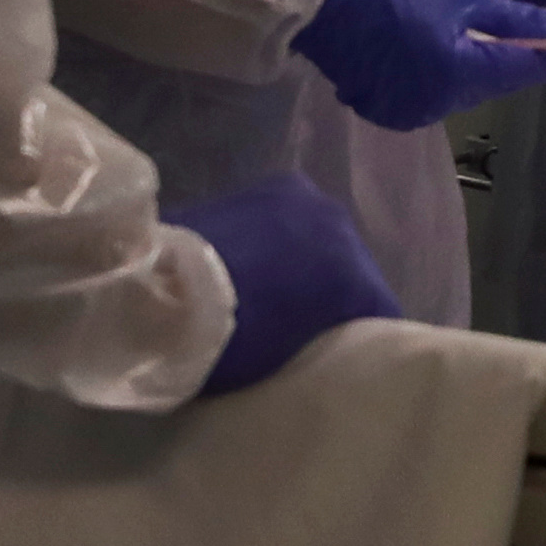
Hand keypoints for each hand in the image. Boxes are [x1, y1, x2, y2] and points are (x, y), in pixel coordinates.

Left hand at [177, 179, 395, 395]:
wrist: (163, 291)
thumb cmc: (231, 342)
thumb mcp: (288, 358)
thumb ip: (318, 341)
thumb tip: (315, 335)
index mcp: (357, 281)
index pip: (381, 313)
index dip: (360, 336)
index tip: (337, 353)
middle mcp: (344, 231)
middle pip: (353, 267)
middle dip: (331, 290)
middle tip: (300, 321)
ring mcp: (306, 200)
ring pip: (321, 238)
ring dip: (305, 259)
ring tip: (273, 288)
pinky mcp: (268, 187)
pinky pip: (290, 218)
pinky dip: (278, 238)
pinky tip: (253, 257)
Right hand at [294, 0, 545, 128]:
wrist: (326, 9)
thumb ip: (510, 15)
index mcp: (466, 70)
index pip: (534, 65)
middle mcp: (447, 101)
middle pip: (506, 80)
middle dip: (539, 60)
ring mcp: (421, 111)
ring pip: (476, 88)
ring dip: (499, 66)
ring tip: (530, 44)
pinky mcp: (400, 112)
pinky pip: (446, 94)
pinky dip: (463, 75)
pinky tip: (471, 54)